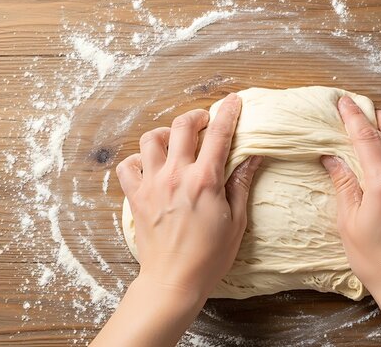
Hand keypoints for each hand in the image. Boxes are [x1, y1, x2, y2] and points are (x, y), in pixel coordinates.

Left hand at [117, 93, 261, 298]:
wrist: (174, 280)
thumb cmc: (210, 255)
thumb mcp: (237, 220)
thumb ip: (241, 183)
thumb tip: (252, 157)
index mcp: (205, 180)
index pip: (219, 135)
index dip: (229, 113)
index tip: (234, 101)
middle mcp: (176, 175)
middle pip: (182, 126)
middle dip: (197, 116)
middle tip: (206, 121)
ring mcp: (152, 185)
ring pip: (151, 139)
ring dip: (166, 133)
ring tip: (176, 141)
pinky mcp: (136, 197)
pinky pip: (128, 166)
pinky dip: (138, 159)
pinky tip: (151, 165)